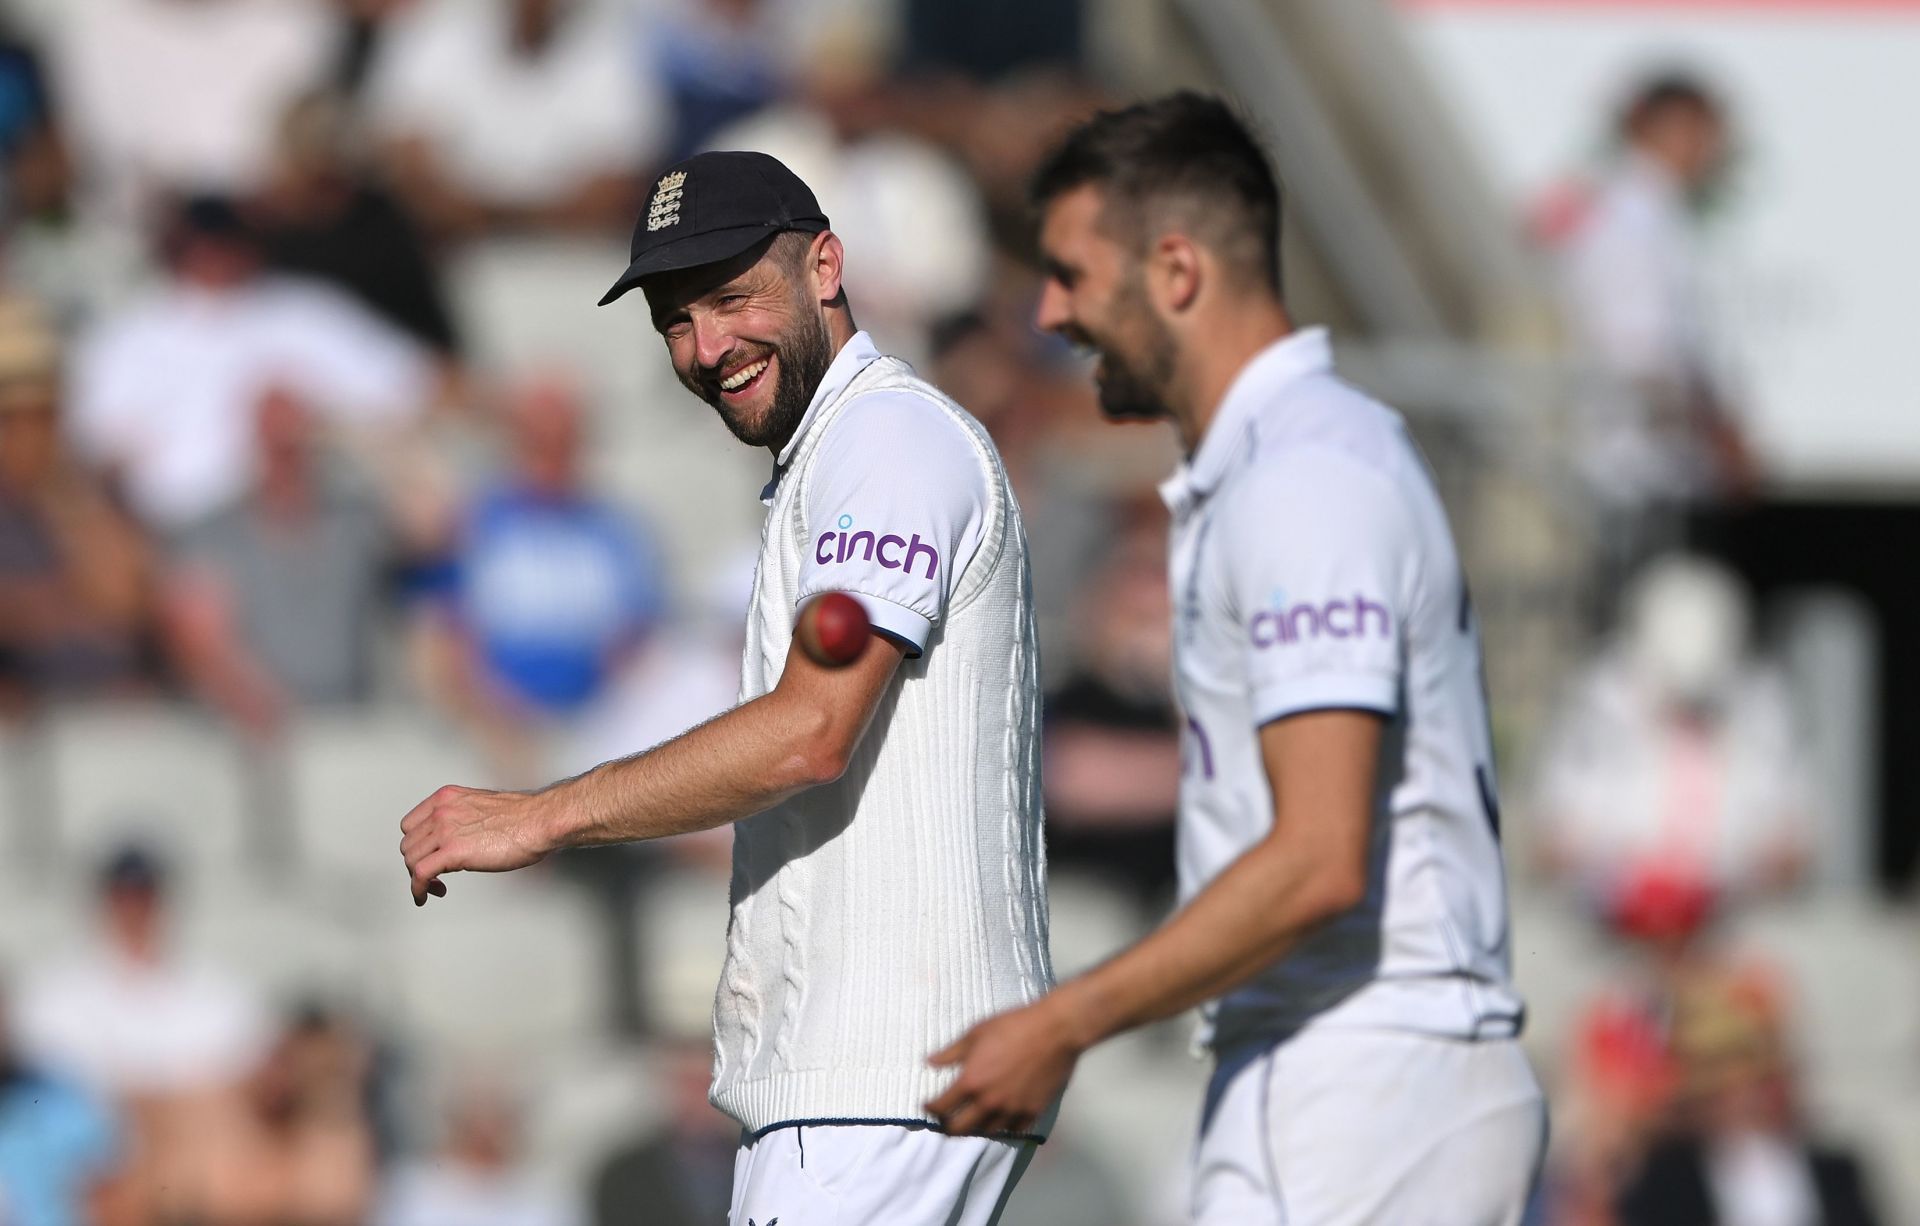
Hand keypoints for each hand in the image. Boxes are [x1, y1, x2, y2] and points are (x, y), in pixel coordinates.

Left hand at [398, 784, 562, 904]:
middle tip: (435, 876)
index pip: (411, 824)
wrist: (539, 822)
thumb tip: (458, 839)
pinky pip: (420, 874)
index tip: (427, 856)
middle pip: (408, 844)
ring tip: (436, 887)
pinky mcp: (452, 852)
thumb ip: (462, 818)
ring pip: (410, 859)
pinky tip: (424, 896)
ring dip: (418, 878)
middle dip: (417, 863)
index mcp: (447, 798)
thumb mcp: (481, 807)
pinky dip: (417, 889)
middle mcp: (441, 811)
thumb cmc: (523, 818)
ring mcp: (445, 830)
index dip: (417, 844)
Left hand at [925, 998, 1082, 1136]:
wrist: (1055, 1030)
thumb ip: (951, 1052)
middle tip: (946, 1121)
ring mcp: (1011, 1110)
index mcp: (971, 1082)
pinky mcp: (1032, 1112)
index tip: (928, 1106)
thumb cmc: (1013, 1026)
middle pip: (959, 1129)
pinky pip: (1014, 1129)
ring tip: (973, 1120)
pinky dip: (1004, 1126)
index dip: (930, 1108)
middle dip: (948, 1126)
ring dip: (976, 1127)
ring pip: (986, 1132)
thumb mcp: (976, 1033)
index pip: (941, 1107)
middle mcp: (988, 1103)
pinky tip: (1001, 1119)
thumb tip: (929, 1063)